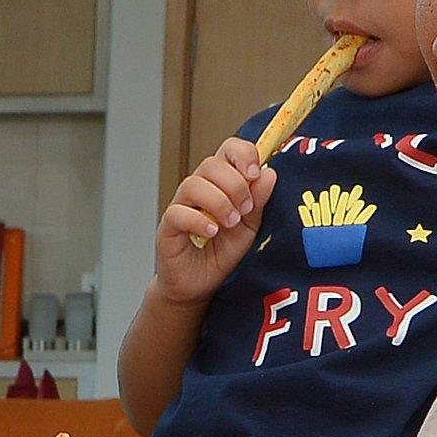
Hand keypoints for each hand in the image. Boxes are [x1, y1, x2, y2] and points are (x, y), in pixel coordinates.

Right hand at [146, 138, 273, 308]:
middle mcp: (198, 189)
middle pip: (210, 164)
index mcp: (220, 183)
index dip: (242, 154)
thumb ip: (258, 201)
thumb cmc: (220, 254)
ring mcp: (181, 207)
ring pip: (193, 184)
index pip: (227, 150)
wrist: (200, 286)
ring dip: (219, 202)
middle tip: (245, 209)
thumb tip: (268, 174)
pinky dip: (198, 221)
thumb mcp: (249, 227)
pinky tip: (212, 232)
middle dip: (235, 185)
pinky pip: (178, 213)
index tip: (255, 173)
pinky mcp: (167, 227)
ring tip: (230, 223)